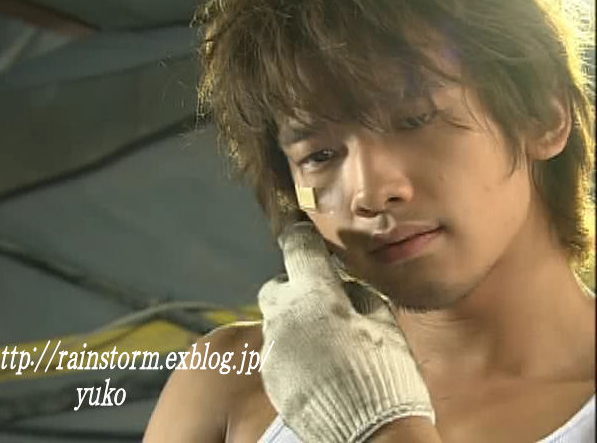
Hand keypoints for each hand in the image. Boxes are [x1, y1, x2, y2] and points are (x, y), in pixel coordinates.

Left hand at [258, 221, 434, 442]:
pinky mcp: (270, 376)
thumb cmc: (386, 372)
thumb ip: (356, 294)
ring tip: (323, 343)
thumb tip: (342, 285)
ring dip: (293, 322)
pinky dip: (291, 351)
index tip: (300, 232)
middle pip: (276, 287)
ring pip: (274, 321)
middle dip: (294, 289)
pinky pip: (275, 351)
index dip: (301, 237)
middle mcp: (284, 317)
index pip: (298, 249)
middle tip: (320, 303)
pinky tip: (316, 367)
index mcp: (314, 295)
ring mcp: (273, 349)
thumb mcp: (382, 322)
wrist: (372, 434)